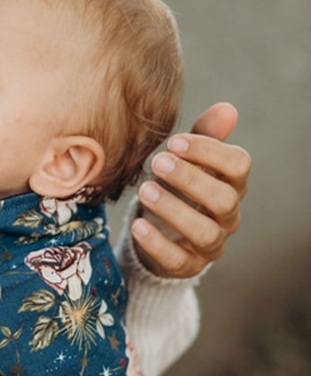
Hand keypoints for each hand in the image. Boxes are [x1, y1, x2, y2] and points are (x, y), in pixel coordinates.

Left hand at [131, 102, 250, 277]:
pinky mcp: (186, 266)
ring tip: (145, 190)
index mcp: (231, 184)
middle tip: (157, 162)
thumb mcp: (185, 161)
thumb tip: (227, 109)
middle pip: (223, 199)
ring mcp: (209, 244)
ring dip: (174, 209)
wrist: (158, 233)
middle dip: (190, 179)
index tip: (173, 142)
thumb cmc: (175, 188)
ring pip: (205, 232)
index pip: (238, 165)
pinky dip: (157, 243)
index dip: (209, 151)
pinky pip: (177, 259)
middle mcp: (227, 216)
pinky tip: (137, 225)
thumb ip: (203, 136)